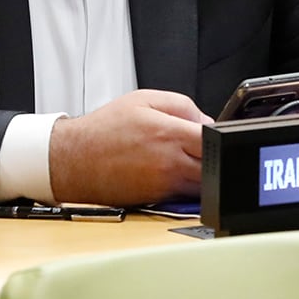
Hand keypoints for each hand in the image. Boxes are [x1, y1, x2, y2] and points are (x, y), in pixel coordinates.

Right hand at [49, 89, 211, 206]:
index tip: (220, 133)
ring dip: (205, 173)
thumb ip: (181, 104)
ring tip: (186, 158)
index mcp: (169, 133)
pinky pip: (186, 195)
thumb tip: (206, 121)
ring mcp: (165, 184)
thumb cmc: (104, 129)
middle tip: (206, 147)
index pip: (216, 139)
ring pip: (205, 184)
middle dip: (217, 157)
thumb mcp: (143, 99)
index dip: (223, 137)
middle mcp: (170, 162)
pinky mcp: (158, 200)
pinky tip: (173, 172)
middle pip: (216, 166)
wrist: (75, 159)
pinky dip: (188, 185)